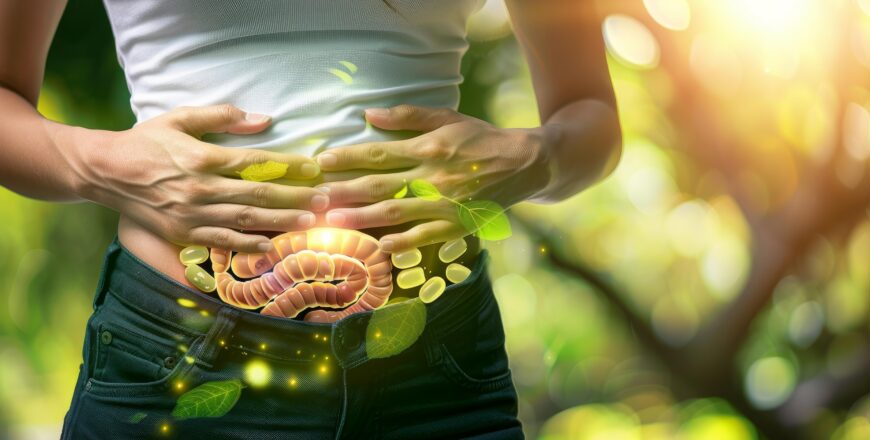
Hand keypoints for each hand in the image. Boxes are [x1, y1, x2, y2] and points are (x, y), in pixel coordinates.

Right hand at [78, 104, 328, 252]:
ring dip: (281, 223)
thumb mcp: (180, 118)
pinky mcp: (184, 233)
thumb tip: (264, 119)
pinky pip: (223, 241)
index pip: (255, 162)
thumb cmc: (145, 141)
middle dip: (295, 198)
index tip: (313, 167)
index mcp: (202, 157)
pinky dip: (249, 246)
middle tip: (324, 200)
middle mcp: (200, 188)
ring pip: (246, 221)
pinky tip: (272, 247)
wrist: (104, 172)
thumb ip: (222, 116)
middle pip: (258, 195)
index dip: (288, 165)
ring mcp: (192, 215)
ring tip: (310, 223)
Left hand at [314, 105, 551, 251]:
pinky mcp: (457, 225)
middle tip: (315, 197)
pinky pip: (425, 236)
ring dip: (362, 218)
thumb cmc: (480, 139)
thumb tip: (369, 114)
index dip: (347, 157)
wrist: (525, 164)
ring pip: (396, 212)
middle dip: (344, 191)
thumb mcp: (448, 118)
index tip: (320, 161)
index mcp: (429, 147)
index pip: (379, 152)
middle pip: (380, 184)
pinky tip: (380, 247)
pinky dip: (403, 243)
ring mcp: (446, 203)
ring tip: (334, 221)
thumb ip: (408, 117)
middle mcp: (434, 176)